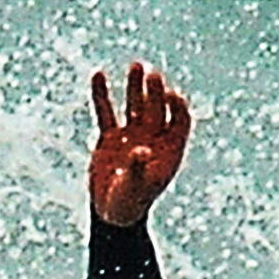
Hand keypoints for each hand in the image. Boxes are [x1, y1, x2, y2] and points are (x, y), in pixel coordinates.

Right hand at [87, 60, 190, 227]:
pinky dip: (102, 95)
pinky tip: (98, 75)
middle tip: (152, 75)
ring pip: (134, 104)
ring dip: (135, 86)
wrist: (111, 212)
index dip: (177, 107)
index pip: (180, 120)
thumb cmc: (130, 203)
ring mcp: (131, 134)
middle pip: (157, 107)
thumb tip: (140, 151)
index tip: (171, 95)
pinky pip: (106, 111)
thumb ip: (138, 169)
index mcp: (170, 149)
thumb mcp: (135, 188)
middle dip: (155, 92)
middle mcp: (153, 137)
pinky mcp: (110, 136)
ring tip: (136, 66)